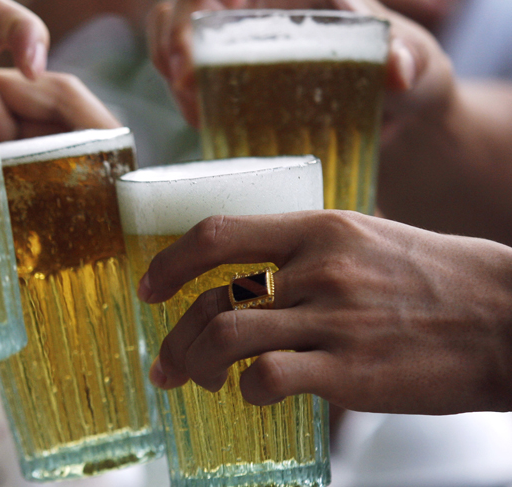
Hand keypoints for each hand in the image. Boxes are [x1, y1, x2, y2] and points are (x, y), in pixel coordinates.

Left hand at [137, 210, 511, 414]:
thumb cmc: (433, 277)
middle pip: (213, 300)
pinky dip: (247, 391)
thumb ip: (305, 250)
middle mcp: (318, 268)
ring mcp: (333, 320)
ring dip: (194, 365)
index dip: (169, 263)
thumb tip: (248, 271)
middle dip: (174, 337)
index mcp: (317, 228)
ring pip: (227, 338)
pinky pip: (268, 379)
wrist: (507, 317)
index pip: (216, 234)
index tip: (149, 288)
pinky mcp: (350, 371)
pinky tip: (253, 396)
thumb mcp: (363, 238)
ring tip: (194, 382)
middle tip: (165, 362)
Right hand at [146, 0, 452, 136]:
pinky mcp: (222, 83)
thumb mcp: (420, 64)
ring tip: (187, 98)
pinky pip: (180, 80)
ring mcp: (229, 45)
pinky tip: (200, 119)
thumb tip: (398, 70)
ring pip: (169, 33)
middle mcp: (250, 4)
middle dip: (178, 30)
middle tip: (187, 73)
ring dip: (165, 61)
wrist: (388, 120)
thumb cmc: (401, 75)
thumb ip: (416, 60)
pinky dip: (181, 98)